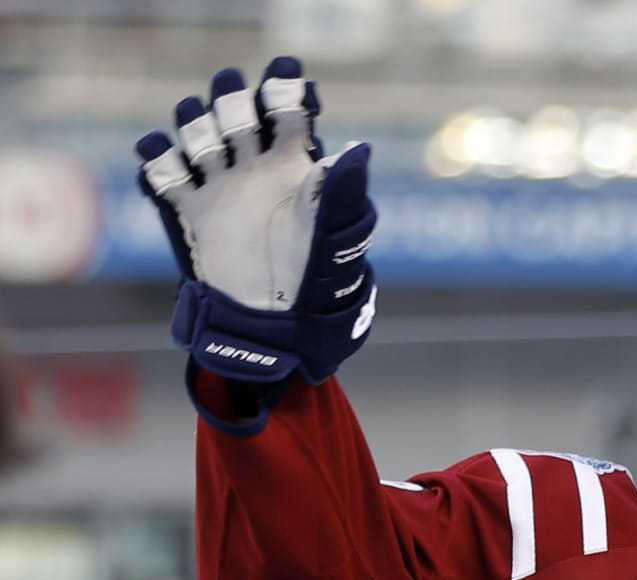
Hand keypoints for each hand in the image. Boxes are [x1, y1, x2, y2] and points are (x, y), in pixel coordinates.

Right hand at [136, 57, 376, 384]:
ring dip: (196, 126)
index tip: (282, 79)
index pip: (288, 111)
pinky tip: (164, 159)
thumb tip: (359, 149)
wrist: (276, 326)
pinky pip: (167, 173)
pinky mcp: (195, 212)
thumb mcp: (333, 233)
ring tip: (203, 142)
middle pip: (236, 113)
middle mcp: (258, 170)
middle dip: (230, 101)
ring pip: (200, 134)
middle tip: (233, 107)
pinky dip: (159, 159)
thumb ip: (343, 191)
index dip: (283, 90)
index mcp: (296, 167)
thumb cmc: (318, 282)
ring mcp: (224, 188)